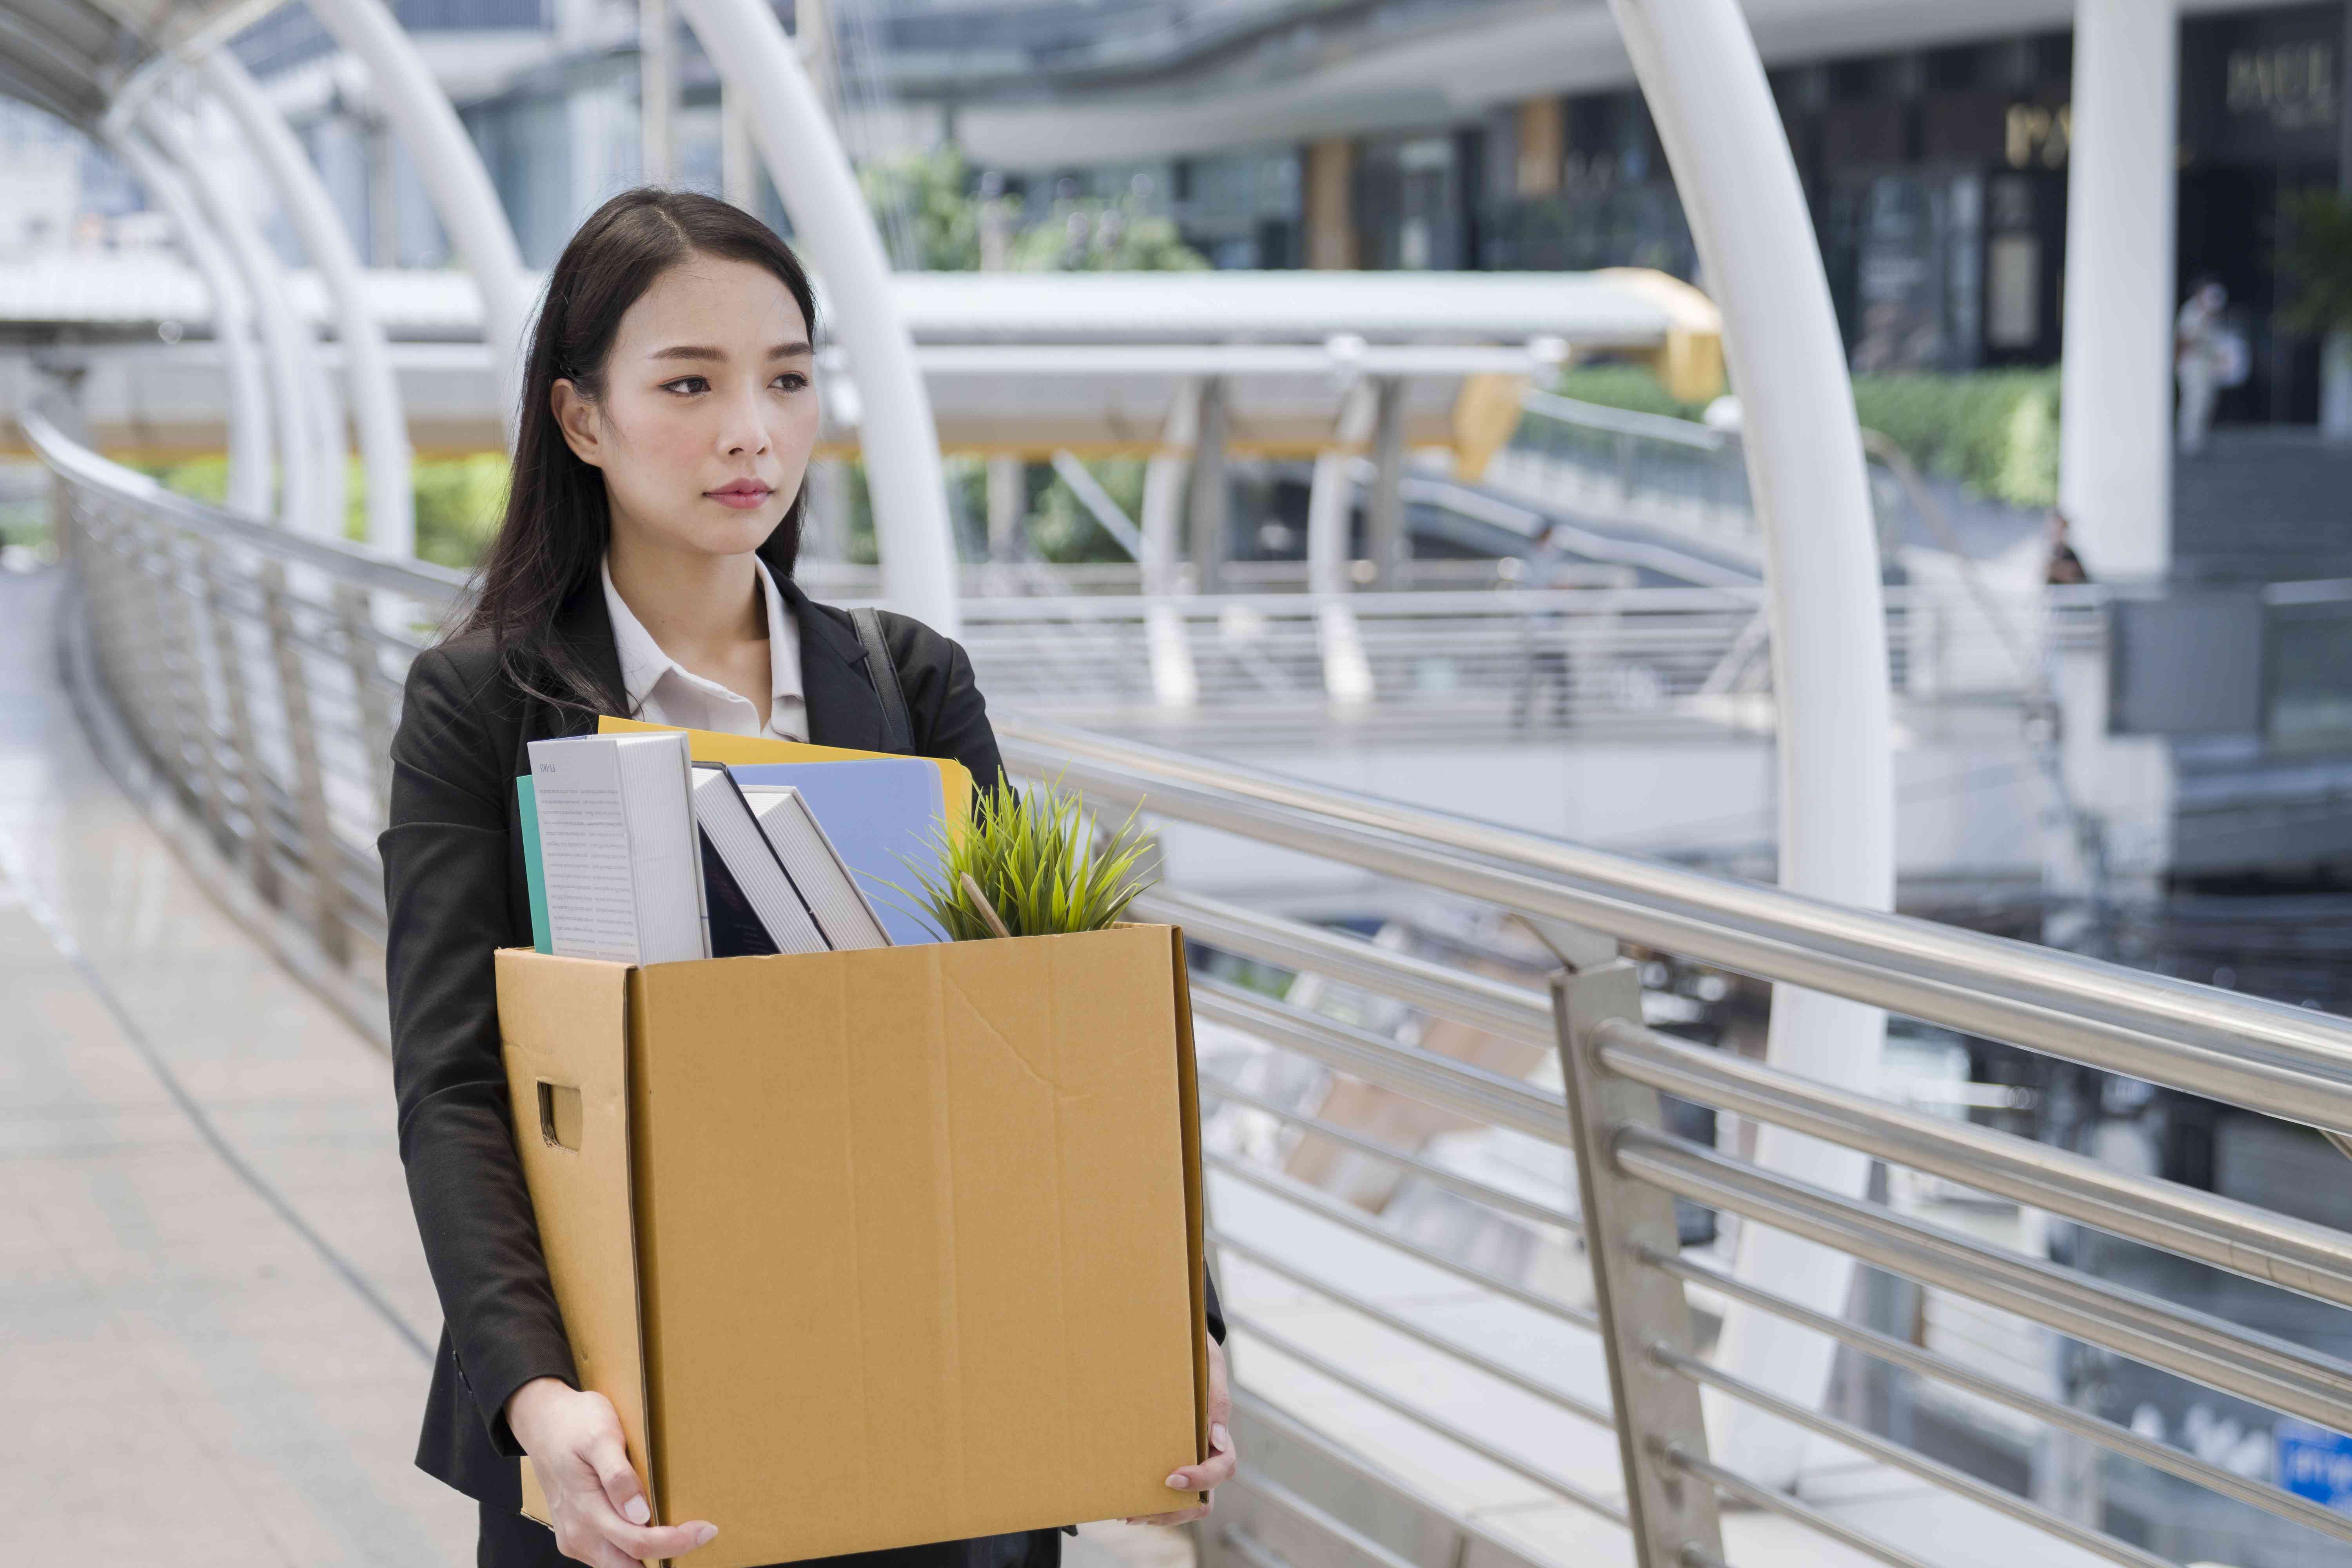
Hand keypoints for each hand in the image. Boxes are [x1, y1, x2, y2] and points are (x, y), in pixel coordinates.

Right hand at [507, 1377, 718, 1566]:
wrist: (541, 1420)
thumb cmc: (574, 1423)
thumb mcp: (599, 1437)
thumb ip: (618, 1477)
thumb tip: (640, 1514)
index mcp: (585, 1511)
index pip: (637, 1543)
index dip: (676, 1542)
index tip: (706, 1529)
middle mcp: (577, 1534)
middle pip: (628, 1565)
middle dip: (666, 1557)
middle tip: (699, 1536)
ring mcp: (574, 1537)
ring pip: (617, 1564)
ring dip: (648, 1557)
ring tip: (680, 1533)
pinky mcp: (575, 1534)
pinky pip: (607, 1554)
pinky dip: (631, 1551)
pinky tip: (652, 1530)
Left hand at [1125, 1337, 1236, 1525]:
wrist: (1180, 1340)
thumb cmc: (1198, 1352)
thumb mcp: (1210, 1366)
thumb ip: (1216, 1399)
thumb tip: (1217, 1440)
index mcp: (1220, 1433)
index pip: (1222, 1467)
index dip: (1200, 1480)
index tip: (1171, 1478)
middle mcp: (1207, 1453)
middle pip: (1204, 1499)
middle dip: (1176, 1512)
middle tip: (1143, 1511)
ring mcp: (1189, 1460)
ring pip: (1186, 1504)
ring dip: (1161, 1514)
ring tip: (1129, 1513)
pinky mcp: (1171, 1458)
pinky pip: (1167, 1492)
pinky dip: (1150, 1502)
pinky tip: (1126, 1501)